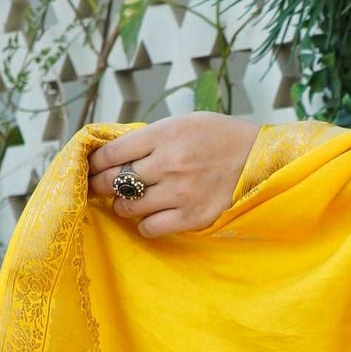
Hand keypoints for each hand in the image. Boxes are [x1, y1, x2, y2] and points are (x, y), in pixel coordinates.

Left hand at [88, 114, 265, 236]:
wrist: (258, 158)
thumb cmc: (218, 137)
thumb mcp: (182, 123)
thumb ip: (149, 138)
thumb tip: (112, 154)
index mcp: (163, 135)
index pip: (110, 153)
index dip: (94, 162)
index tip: (92, 167)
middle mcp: (168, 164)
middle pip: (112, 181)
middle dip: (101, 185)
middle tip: (103, 187)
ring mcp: (180, 193)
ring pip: (127, 207)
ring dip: (123, 205)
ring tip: (131, 200)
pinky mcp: (192, 217)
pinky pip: (150, 228)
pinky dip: (145, 223)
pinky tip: (152, 214)